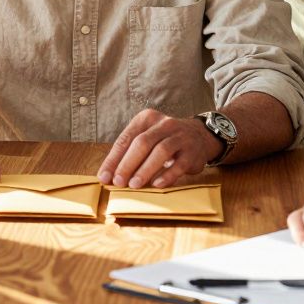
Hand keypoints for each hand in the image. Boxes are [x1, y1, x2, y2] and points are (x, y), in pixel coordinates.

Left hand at [98, 109, 220, 188]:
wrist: (199, 136)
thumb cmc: (163, 140)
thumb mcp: (146, 138)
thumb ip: (128, 153)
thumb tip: (107, 176)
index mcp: (147, 118)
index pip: (126, 138)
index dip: (114, 159)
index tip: (104, 177)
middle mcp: (164, 124)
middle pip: (142, 143)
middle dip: (128, 164)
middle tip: (118, 182)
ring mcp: (180, 136)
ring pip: (161, 151)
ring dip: (145, 169)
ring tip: (134, 184)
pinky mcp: (192, 151)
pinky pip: (180, 164)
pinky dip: (167, 175)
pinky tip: (157, 185)